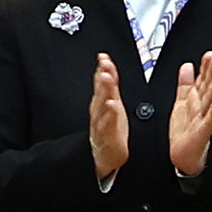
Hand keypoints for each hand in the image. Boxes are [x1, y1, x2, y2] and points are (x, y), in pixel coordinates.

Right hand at [86, 54, 129, 178]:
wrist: (105, 155)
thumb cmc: (109, 128)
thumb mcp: (110, 103)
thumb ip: (109, 84)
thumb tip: (106, 63)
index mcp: (101, 102)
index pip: (101, 82)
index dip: (102, 68)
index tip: (103, 56)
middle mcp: (99, 111)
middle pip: (101, 91)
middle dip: (102, 76)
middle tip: (104, 63)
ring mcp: (101, 123)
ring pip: (102, 104)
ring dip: (104, 91)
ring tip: (106, 78)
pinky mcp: (107, 136)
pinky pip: (107, 123)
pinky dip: (109, 114)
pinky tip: (112, 105)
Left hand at [169, 49, 211, 176]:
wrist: (183, 155)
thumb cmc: (185, 130)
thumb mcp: (182, 102)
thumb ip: (185, 83)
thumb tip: (188, 65)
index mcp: (197, 98)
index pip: (203, 78)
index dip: (206, 67)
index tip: (210, 54)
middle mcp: (202, 106)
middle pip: (209, 86)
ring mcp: (204, 118)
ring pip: (211, 99)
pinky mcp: (202, 131)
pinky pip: (209, 121)